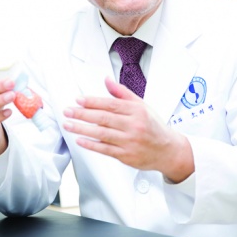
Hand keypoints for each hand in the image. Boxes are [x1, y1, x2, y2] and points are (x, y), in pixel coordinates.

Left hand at [62, 76, 193, 181]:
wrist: (168, 150)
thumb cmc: (154, 127)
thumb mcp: (141, 105)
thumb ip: (122, 93)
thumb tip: (107, 80)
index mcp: (136, 111)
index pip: (111, 104)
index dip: (93, 101)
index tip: (78, 100)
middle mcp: (133, 125)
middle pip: (104, 118)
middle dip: (83, 114)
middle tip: (68, 111)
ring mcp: (129, 141)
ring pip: (102, 134)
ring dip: (82, 129)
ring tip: (69, 125)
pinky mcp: (126, 156)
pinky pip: (105, 149)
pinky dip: (91, 145)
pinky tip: (80, 140)